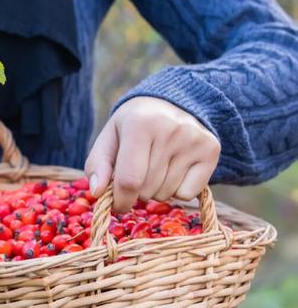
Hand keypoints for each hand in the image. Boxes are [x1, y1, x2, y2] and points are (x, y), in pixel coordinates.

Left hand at [84, 97, 220, 212]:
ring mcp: (194, 140)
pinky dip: (177, 191)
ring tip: (155, 168)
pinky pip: (188, 194)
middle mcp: (171, 130)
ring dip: (155, 191)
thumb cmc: (132, 126)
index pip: (129, 180)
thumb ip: (97, 165)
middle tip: (136, 175)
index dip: (119, 200)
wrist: (171, 102)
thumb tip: (96, 192)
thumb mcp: (109, 138)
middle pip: (147, 189)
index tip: (116, 205)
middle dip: (136, 193)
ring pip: (167, 194)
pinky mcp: (211, 150)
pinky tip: (174, 170)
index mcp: (140, 124)